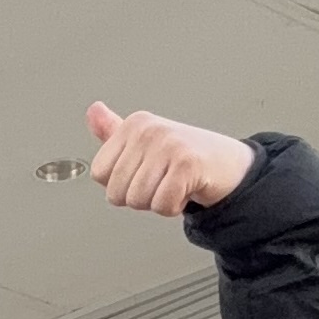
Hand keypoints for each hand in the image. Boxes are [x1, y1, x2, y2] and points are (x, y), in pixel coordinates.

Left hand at [86, 102, 255, 216]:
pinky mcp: (187, 164)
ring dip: (156, 203)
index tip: (142, 172)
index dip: (119, 184)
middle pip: (116, 192)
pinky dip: (173, 207)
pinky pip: (162, 206)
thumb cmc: (180, 155)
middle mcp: (149, 131)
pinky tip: (185, 190)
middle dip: (138, 197)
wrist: (225, 163)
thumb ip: (113, 133)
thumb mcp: (142, 141)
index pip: (99, 174)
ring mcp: (168, 145)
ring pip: (138, 201)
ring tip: (172, 184)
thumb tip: (93, 111)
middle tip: (161, 180)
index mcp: (133, 125)